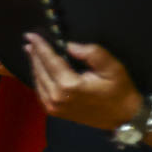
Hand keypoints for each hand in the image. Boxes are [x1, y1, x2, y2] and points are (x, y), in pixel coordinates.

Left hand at [25, 34, 141, 129]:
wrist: (122, 116)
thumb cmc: (119, 90)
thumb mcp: (112, 67)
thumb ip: (91, 53)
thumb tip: (69, 45)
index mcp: (69, 85)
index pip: (49, 60)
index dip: (40, 46)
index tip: (30, 35)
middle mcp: (56, 97)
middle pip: (40, 70)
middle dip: (34, 54)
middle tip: (29, 40)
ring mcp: (53, 106)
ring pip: (37, 81)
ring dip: (34, 65)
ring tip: (32, 51)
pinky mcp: (53, 112)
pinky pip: (40, 91)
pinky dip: (38, 78)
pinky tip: (38, 69)